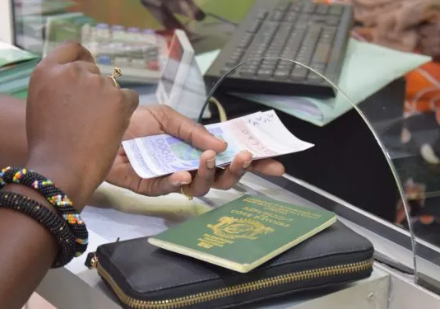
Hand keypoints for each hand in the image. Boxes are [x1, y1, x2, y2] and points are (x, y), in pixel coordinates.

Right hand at [26, 42, 138, 209]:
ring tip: (99, 127)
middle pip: (95, 70)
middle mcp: (72, 72)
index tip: (90, 69)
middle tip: (93, 115)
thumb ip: (58, 86)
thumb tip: (76, 81)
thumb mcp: (42, 104)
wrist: (62, 168)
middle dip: (97, 89)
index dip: (84, 58)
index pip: (72, 48)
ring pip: (113, 87)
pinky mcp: (118, 98)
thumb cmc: (49, 144)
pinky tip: (113, 128)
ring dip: (111, 102)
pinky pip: (130, 98)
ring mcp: (97, 84)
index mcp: (47, 71)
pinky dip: (126, 111)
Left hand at [106, 105, 284, 196]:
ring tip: (209, 158)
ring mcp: (174, 178)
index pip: (232, 157)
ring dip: (210, 174)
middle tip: (247, 156)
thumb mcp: (170, 117)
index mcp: (199, 148)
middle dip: (239, 170)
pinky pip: (170, 190)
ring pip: (202, 188)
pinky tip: (183, 173)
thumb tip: (222, 145)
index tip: (277, 163)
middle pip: (223, 178)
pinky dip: (177, 182)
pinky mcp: (153, 187)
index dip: (254, 162)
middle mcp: (191, 165)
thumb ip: (195, 131)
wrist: (103, 126)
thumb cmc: (136, 121)